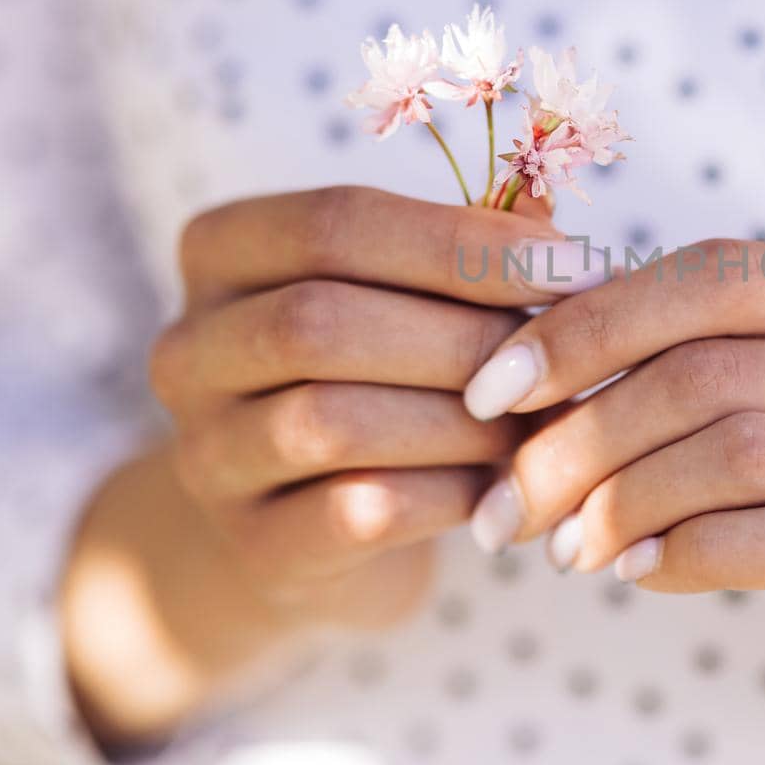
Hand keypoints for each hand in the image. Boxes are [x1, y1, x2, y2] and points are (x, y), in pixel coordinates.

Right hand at [66, 186, 581, 744]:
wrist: (317, 526)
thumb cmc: (384, 374)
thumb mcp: (411, 295)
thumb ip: (471, 251)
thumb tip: (556, 226)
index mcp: (224, 251)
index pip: (334, 221)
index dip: (463, 242)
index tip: (576, 264)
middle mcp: (189, 348)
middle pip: (318, 320)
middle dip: (463, 337)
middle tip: (563, 357)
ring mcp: (207, 454)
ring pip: (329, 423)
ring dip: (459, 422)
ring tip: (542, 423)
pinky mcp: (254, 544)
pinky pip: (354, 511)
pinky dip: (448, 494)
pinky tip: (503, 486)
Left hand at [456, 238, 764, 762]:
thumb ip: (692, 354)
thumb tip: (522, 329)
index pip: (711, 273)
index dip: (587, 323)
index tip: (489, 389)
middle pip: (710, 365)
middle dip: (581, 432)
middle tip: (508, 502)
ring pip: (740, 449)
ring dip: (621, 500)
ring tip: (562, 548)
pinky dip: (689, 552)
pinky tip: (636, 573)